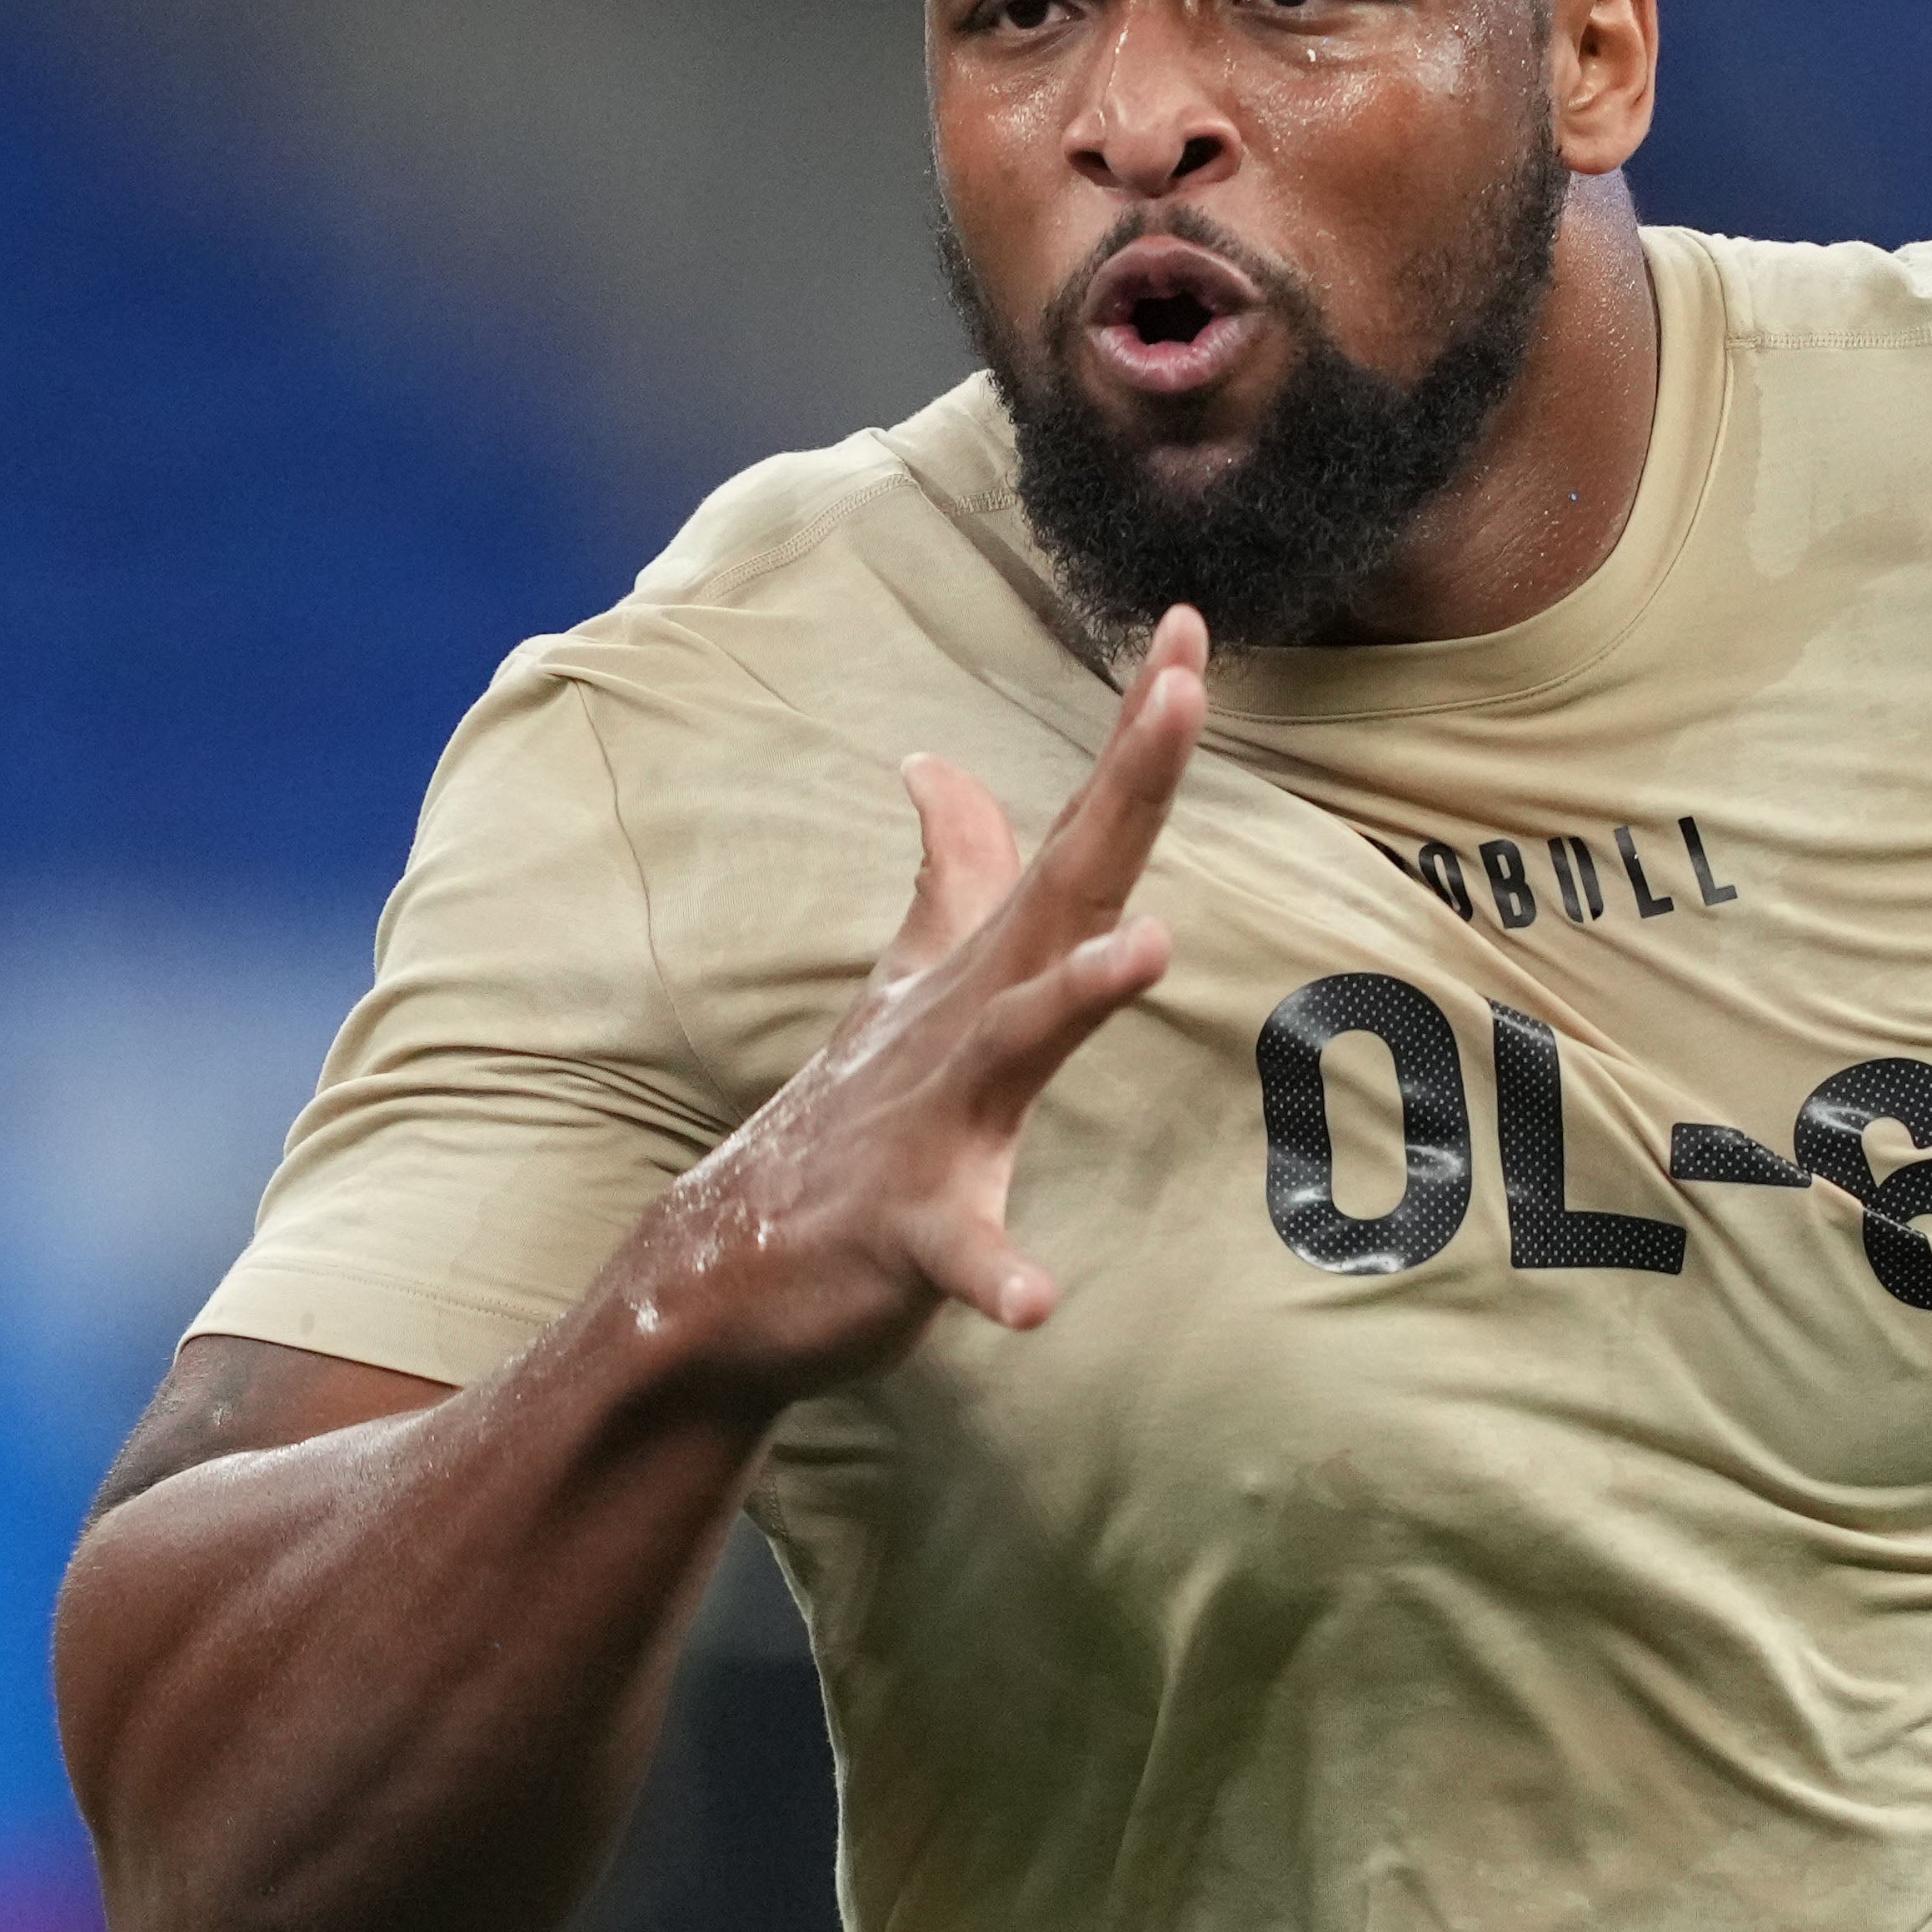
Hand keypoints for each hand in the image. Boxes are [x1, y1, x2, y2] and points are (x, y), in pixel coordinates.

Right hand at [624, 607, 1208, 1398]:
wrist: (734, 1266)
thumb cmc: (858, 1121)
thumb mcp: (919, 986)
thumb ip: (956, 881)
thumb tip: (939, 765)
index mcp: (990, 971)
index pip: (1084, 835)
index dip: (1141, 738)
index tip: (1197, 628)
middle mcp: (967, 1021)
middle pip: (1064, 889)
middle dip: (1126, 792)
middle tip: (1184, 695)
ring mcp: (933, 1121)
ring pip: (1016, 1045)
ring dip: (1079, 994)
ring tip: (1150, 946)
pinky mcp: (905, 1229)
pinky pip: (960, 1253)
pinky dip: (997, 1274)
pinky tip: (1037, 1303)